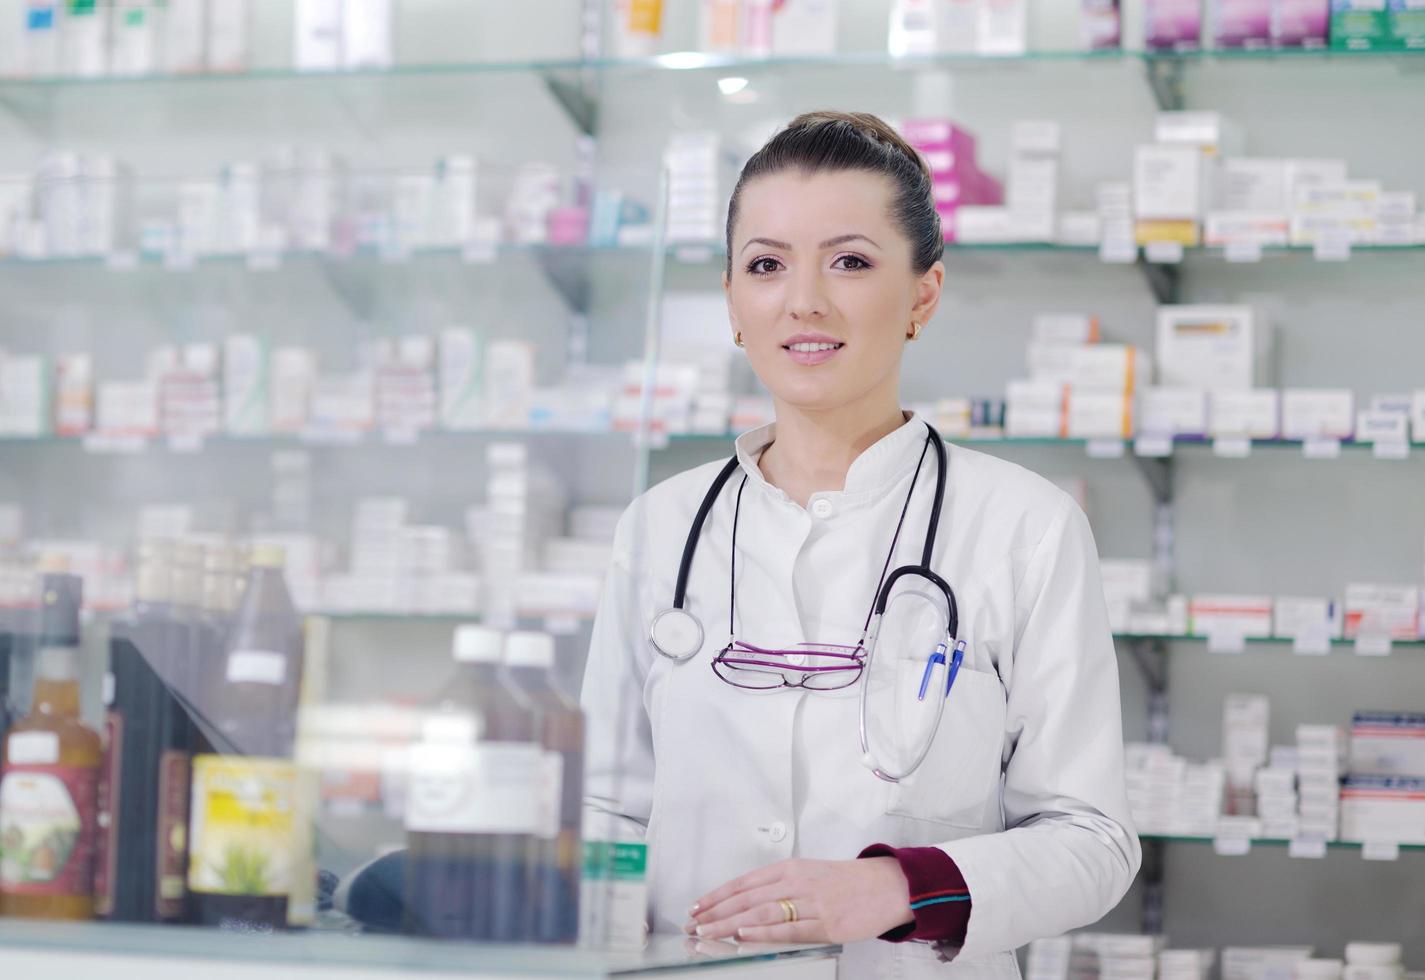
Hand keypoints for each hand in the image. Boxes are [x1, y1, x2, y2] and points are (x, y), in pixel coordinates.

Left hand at [682, 857, 912, 943]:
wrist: (886, 886)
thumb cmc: (846, 882)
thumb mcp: (809, 874)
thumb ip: (779, 886)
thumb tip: (745, 903)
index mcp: (790, 868)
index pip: (743, 883)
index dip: (717, 895)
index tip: (696, 907)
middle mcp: (796, 882)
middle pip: (747, 898)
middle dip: (716, 913)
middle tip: (694, 924)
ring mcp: (811, 903)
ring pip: (762, 913)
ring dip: (730, 924)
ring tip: (708, 932)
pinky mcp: (826, 924)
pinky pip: (789, 929)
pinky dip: (764, 933)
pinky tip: (745, 936)